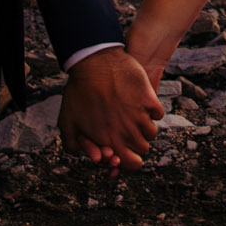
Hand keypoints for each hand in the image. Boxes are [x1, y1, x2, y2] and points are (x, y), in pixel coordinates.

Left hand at [59, 46, 162, 171]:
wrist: (94, 62)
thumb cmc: (79, 90)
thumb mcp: (67, 120)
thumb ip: (72, 144)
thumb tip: (88, 154)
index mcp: (109, 141)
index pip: (131, 164)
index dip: (128, 160)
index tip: (123, 148)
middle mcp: (127, 132)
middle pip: (143, 149)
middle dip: (136, 143)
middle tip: (127, 131)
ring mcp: (139, 116)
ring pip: (152, 132)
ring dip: (144, 127)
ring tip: (133, 116)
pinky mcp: (149, 99)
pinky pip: (158, 114)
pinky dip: (152, 111)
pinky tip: (141, 104)